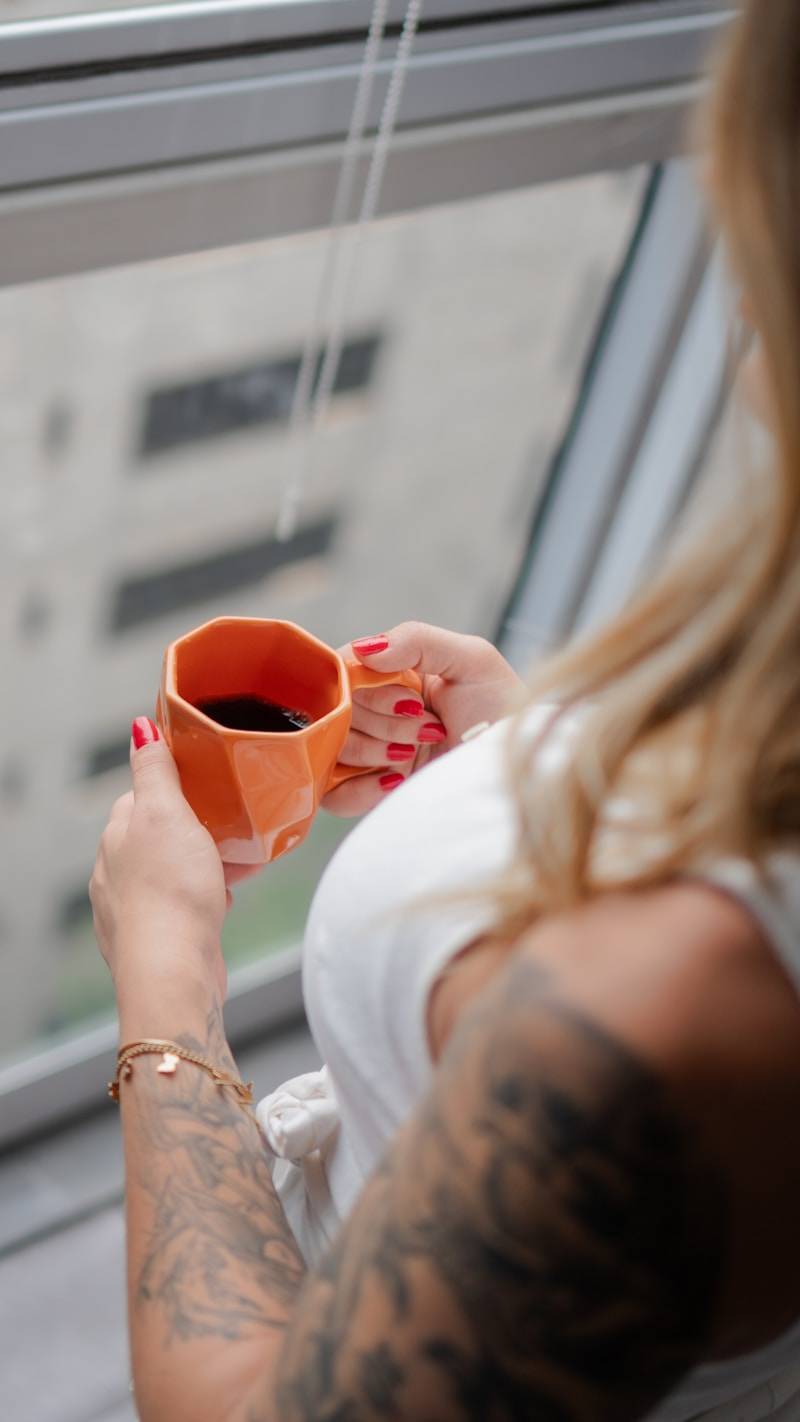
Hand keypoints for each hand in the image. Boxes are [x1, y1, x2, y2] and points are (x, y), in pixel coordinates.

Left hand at [90, 718, 227, 1003]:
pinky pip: (184, 903)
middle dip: (199, 828)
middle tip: (232, 826)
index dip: (177, 787)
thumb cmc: (171, 891)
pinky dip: (206, 895)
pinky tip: (225, 897)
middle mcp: (115, 869)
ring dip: (207, 863)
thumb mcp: (166, 812)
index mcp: (117, 834)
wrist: (174, 969)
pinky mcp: (155, 935)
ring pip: (175, 869)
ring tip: (241, 863)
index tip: (206, 784)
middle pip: (162, 833)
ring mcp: (133, 905)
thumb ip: (154, 770)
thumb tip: (140, 728)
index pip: (142, 794)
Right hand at [322, 621, 523, 816]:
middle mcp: (373, 710)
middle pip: (336, 711)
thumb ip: (416, 640)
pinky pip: (334, 796)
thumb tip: (360, 651)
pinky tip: (397, 781)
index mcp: (391, 674)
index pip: (342, 670)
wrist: (522, 770)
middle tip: (429, 728)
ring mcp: (369, 752)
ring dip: (376, 751)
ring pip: (332, 749)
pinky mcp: (371, 794)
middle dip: (384, 721)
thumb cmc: (503, 710)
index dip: (365, 685)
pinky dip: (361, 789)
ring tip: (416, 754)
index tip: (411, 697)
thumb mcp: (472, 659)